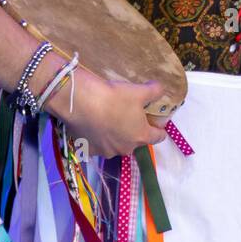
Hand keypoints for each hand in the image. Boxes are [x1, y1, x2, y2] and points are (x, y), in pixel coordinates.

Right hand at [53, 76, 172, 160]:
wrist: (80, 102)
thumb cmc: (114, 97)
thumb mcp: (139, 91)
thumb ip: (155, 91)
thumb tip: (160, 89)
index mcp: (141, 136)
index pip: (158, 137)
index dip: (159, 129)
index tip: (155, 121)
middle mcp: (125, 148)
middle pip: (136, 140)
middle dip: (134, 130)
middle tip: (129, 114)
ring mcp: (105, 152)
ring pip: (116, 144)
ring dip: (115, 135)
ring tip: (109, 118)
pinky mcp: (88, 150)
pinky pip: (97, 145)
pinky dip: (98, 137)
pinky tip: (94, 124)